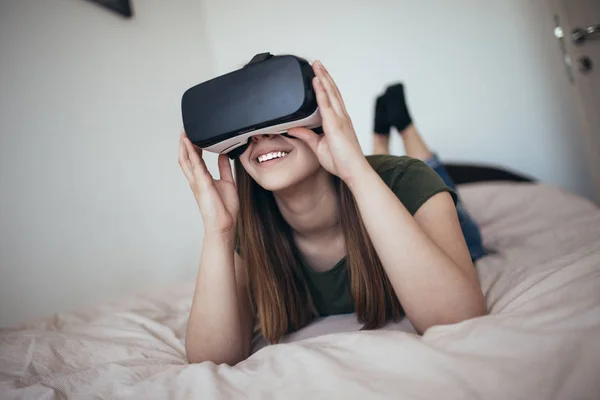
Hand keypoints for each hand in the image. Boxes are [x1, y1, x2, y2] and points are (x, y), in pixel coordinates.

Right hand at [178, 132, 238, 235]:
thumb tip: (224, 155)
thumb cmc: (224, 208)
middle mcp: (196, 179)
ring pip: (186, 159)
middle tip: (185, 130)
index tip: (194, 135)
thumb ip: (224, 168)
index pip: (195, 159)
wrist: (224, 223)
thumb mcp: (228, 182)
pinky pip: (194, 164)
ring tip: (184, 132)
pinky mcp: (201, 182)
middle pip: (185, 158)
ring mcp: (197, 180)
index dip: (192, 146)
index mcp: (202, 178)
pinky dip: (191, 152)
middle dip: (184, 144)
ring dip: (184, 145)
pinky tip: (189, 142)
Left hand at [288, 60, 368, 184]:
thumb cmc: (341, 162)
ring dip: (323, 77)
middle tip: (316, 62)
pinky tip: (316, 80)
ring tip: (316, 64)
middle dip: (324, 75)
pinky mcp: (335, 124)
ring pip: (330, 92)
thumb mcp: (318, 147)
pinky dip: (321, 90)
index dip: (326, 85)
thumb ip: (307, 136)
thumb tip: (293, 129)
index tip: (319, 74)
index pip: (332, 99)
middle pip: (332, 91)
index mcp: (339, 122)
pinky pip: (326, 104)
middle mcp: (341, 117)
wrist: (353, 171)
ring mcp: (339, 119)